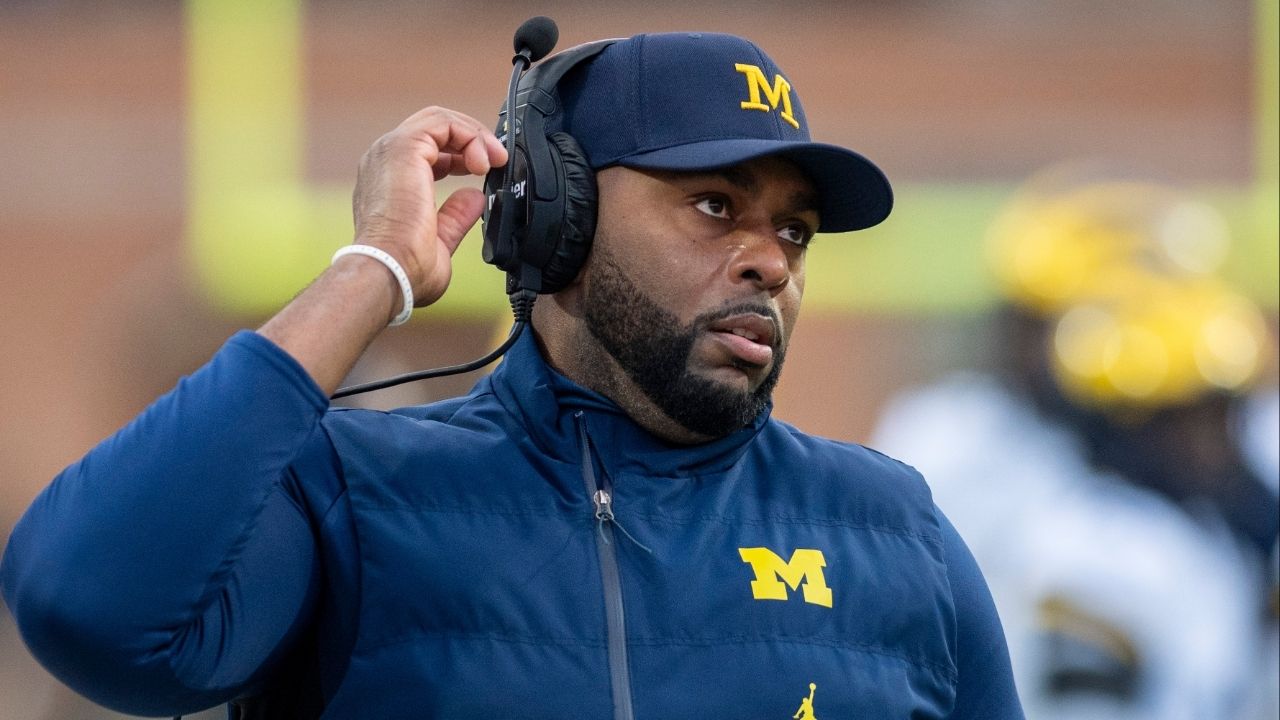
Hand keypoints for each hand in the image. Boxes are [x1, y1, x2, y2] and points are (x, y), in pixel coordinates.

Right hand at [350, 106, 507, 307]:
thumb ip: (455, 216)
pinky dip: (469, 135)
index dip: (461, 153)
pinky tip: (483, 161)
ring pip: (439, 120)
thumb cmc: (406, 269)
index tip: (486, 170)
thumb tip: (474, 199)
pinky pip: (442, 123)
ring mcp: (390, 151)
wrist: (390, 272)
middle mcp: (385, 161)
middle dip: (472, 139)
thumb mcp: (440, 241)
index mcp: (389, 181)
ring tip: (494, 159)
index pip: (427, 150)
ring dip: (474, 135)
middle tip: (498, 160)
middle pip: (434, 129)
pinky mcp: (403, 148)